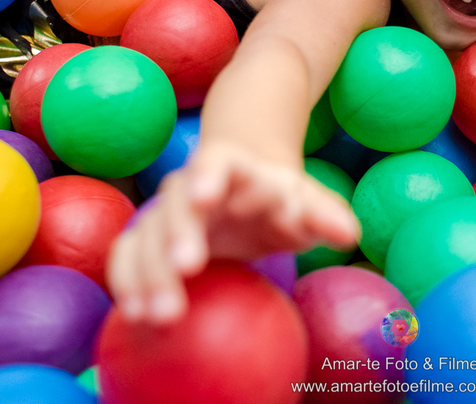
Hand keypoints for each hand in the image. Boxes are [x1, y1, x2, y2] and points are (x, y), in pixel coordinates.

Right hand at [106, 140, 359, 324]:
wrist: (245, 192)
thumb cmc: (281, 199)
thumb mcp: (306, 202)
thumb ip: (324, 215)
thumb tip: (348, 234)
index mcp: (231, 166)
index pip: (217, 162)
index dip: (210, 175)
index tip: (207, 196)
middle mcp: (191, 184)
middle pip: (178, 200)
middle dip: (180, 231)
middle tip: (186, 266)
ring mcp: (166, 211)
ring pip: (148, 232)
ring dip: (151, 271)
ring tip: (160, 314)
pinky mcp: (148, 238)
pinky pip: (127, 255)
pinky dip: (128, 282)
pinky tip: (134, 313)